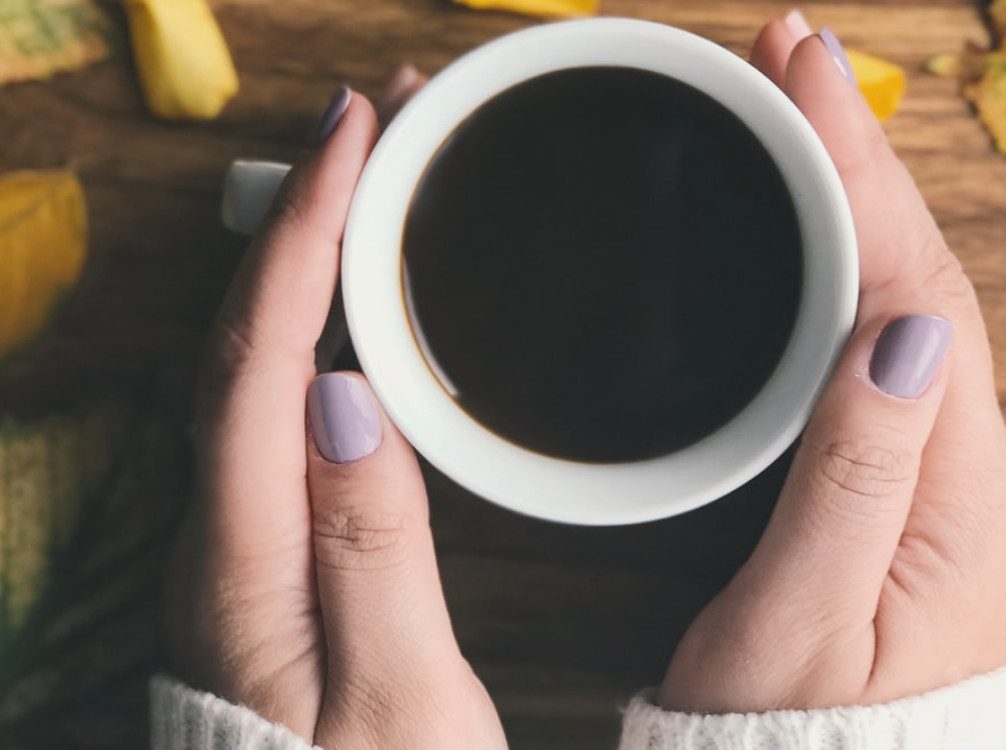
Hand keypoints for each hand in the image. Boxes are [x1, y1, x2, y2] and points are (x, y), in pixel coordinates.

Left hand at [166, 69, 506, 748]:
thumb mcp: (401, 704)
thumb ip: (371, 552)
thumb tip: (346, 399)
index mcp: (248, 562)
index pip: (262, 359)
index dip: (306, 234)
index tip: (356, 134)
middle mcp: (222, 534)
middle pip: (243, 336)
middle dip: (304, 212)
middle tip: (379, 124)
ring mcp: (240, 537)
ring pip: (255, 360)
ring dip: (309, 257)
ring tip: (376, 183)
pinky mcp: (269, 546)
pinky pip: (275, 403)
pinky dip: (313, 324)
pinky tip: (356, 305)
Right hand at [658, 14, 1005, 711]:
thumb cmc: (784, 729)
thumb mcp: (801, 618)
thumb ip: (854, 479)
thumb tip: (899, 330)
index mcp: (961, 503)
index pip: (919, 298)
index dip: (862, 176)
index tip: (803, 72)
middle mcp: (975, 474)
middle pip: (926, 277)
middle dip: (862, 157)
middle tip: (792, 54)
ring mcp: (946, 472)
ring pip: (908, 299)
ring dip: (858, 197)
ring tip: (798, 109)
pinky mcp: (908, 477)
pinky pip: (884, 342)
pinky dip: (849, 263)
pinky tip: (815, 221)